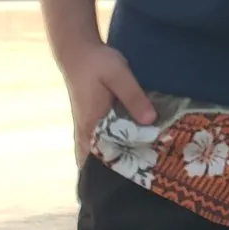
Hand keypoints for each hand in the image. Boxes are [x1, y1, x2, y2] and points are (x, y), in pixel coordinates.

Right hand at [60, 41, 156, 167]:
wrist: (78, 52)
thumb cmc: (97, 64)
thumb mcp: (119, 75)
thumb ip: (133, 97)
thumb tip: (151, 121)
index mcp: (93, 124)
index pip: (106, 155)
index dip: (122, 167)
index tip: (140, 176)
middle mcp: (86, 131)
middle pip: (100, 159)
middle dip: (117, 169)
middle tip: (142, 176)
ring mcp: (85, 128)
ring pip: (96, 154)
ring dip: (112, 161)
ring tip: (135, 170)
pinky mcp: (88, 122)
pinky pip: (95, 145)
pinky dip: (105, 152)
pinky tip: (121, 155)